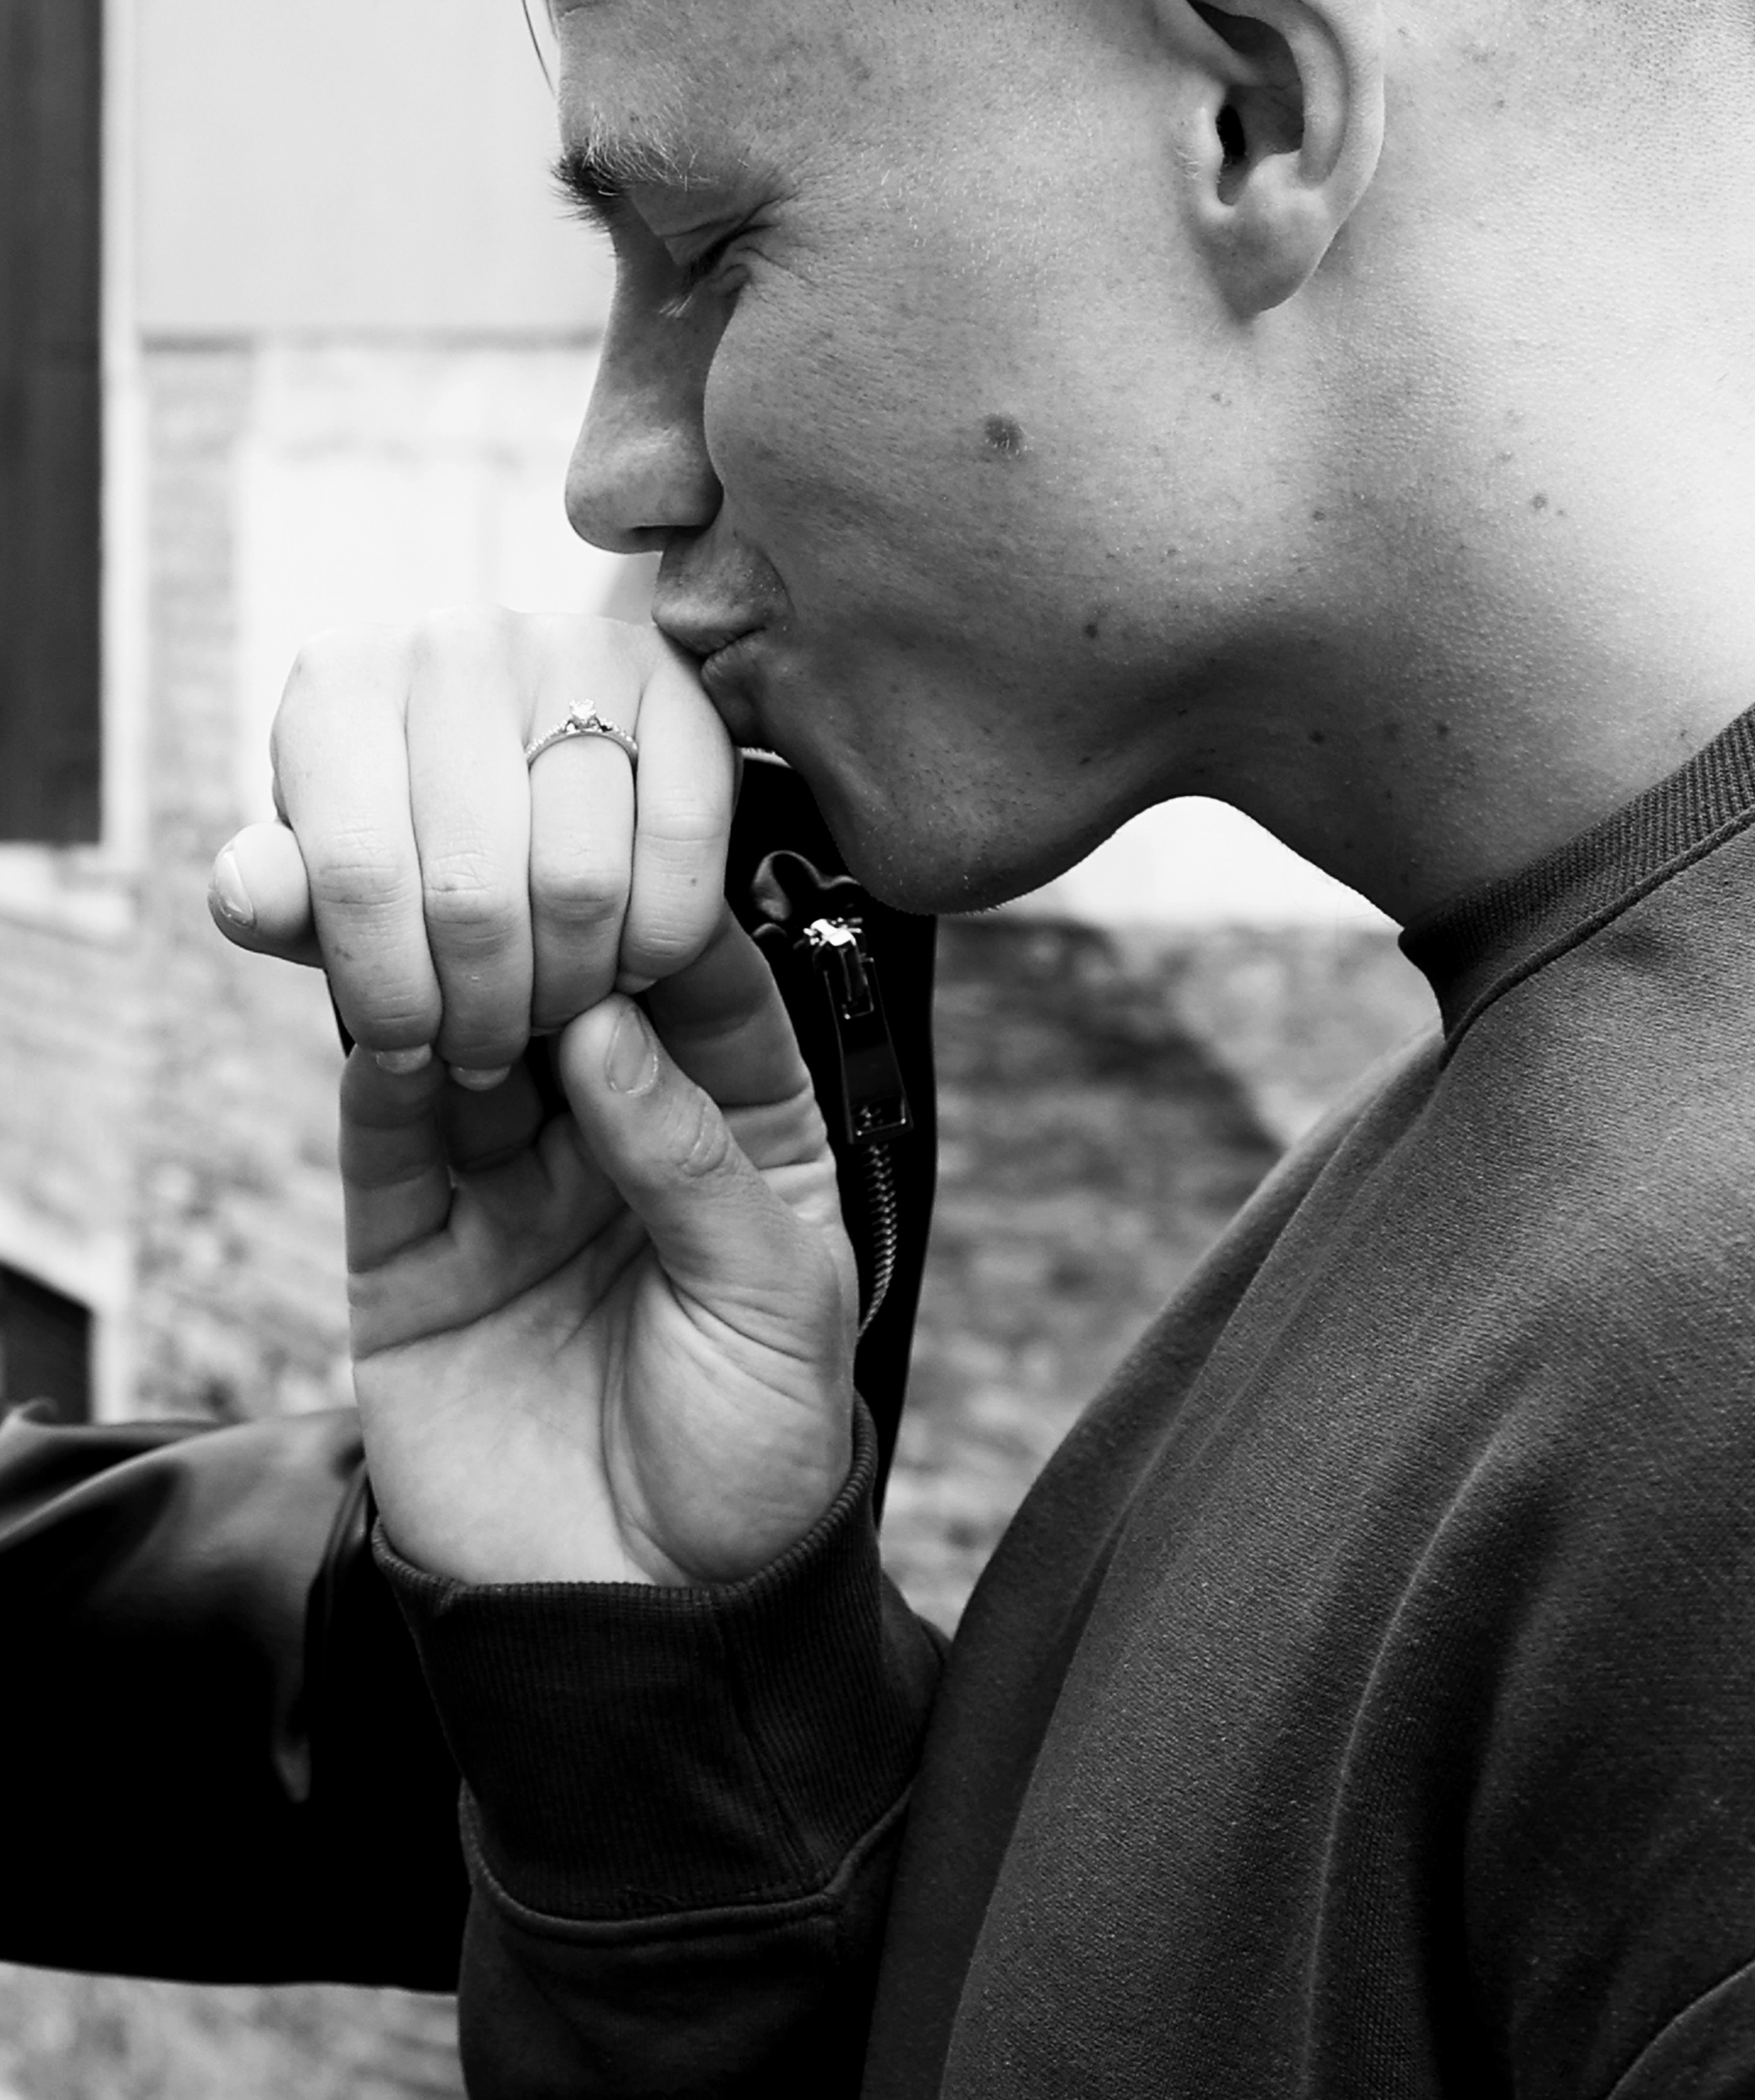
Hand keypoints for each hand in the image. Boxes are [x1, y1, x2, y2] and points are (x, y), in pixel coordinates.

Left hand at [206, 612, 735, 1079]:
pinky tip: (626, 960)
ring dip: (570, 987)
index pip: (359, 875)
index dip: (390, 997)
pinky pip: (683, 843)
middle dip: (482, 1011)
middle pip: (473, 894)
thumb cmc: (414, 833)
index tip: (408, 1053)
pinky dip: (660, 936)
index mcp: (342, 682)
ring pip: (581, 882)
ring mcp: (573, 647)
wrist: (538, 756)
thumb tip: (246, 894)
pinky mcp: (677, 679)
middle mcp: (454, 644)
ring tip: (552, 1009)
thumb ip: (285, 896)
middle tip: (486, 1050)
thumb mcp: (333, 874)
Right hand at [339, 905, 856, 1585]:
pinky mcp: (412, 1258)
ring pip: (469, 1056)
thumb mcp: (772, 1300)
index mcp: (736, 1142)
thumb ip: (693, 1158)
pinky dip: (381, 1081)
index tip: (636, 858)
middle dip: (549, 939)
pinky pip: (386, 1149)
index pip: (705, 999)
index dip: (670, 926)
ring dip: (457, 992)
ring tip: (448, 941)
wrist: (645, 1632)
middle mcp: (617, 1148)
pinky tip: (386, 1027)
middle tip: (520, 872)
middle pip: (574, 1006)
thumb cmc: (753, 1465)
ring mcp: (508, 1196)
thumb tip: (607, 1022)